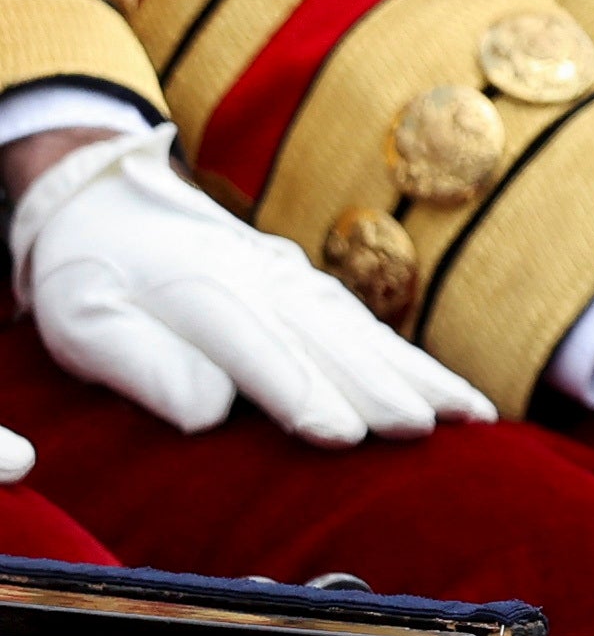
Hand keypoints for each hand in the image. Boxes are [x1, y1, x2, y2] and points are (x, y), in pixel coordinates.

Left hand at [10, 124, 483, 443]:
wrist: (107, 201)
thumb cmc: (92, 280)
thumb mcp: (82, 323)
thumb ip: (139, 364)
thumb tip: (207, 410)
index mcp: (195, 289)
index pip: (254, 346)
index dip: (299, 390)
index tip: (342, 434)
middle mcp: (257, 278)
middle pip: (325, 337)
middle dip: (376, 384)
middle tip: (422, 427)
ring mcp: (292, 276)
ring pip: (360, 329)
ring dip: (416, 372)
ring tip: (468, 415)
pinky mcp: (311, 284)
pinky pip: (369, 324)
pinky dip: (416, 360)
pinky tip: (455, 394)